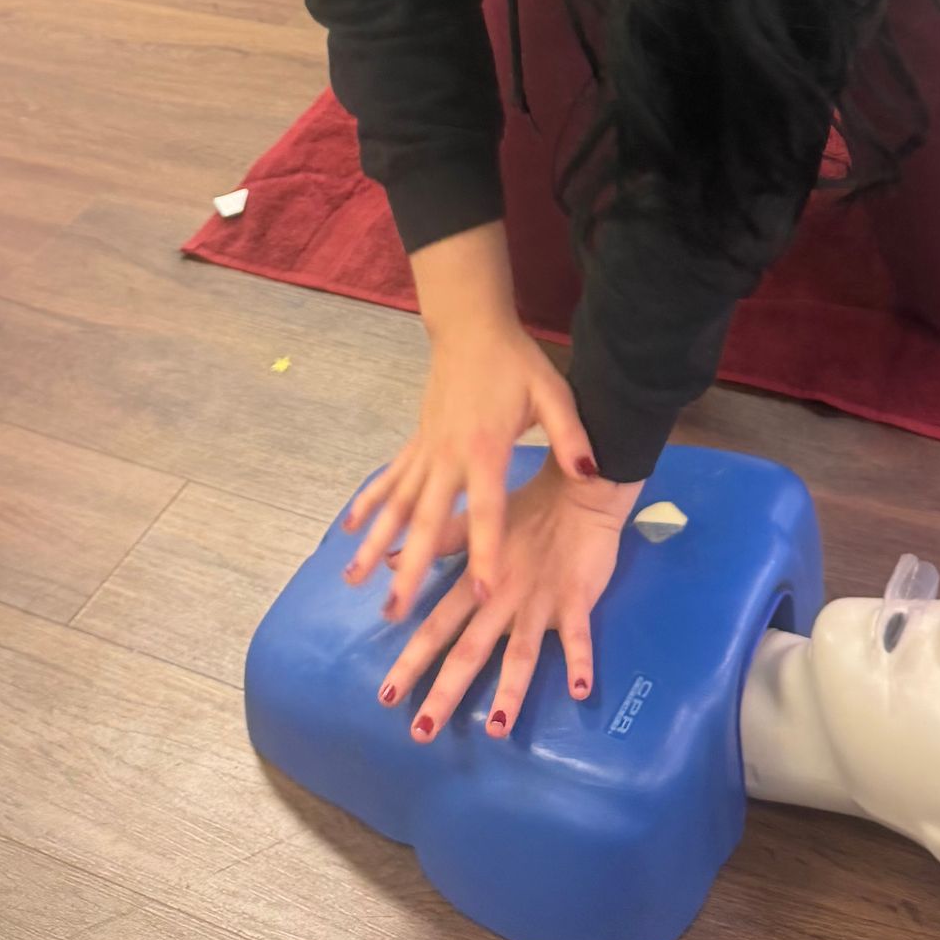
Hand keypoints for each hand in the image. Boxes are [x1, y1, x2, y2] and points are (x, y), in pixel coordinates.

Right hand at [341, 223, 595, 622]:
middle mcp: (448, 456)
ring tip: (354, 581)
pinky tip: (349, 530)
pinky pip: (390, 479)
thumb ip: (570, 435)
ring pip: (398, 506)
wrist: (471, 327)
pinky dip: (369, 503)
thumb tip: (590, 472)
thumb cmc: (516, 363)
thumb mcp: (552, 393)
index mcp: (485, 450)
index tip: (482, 595)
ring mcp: (426, 451)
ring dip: (376, 543)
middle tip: (394, 611)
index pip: (487, 512)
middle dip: (411, 567)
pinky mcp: (415, 443)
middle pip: (428, 521)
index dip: (486, 553)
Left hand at [379, 457, 641, 740]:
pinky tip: (580, 692)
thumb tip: (393, 560)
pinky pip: (580, 635)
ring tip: (495, 729)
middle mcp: (503, 598)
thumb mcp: (478, 520)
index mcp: (478, 582)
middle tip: (422, 734)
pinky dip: (581, 661)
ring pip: (521, 652)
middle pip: (469, 651)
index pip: (437, 627)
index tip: (386, 696)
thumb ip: (441, 544)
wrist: (578, 488)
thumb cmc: (528, 506)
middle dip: (445, 693)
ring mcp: (540, 601)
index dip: (412, 661)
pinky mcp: (577, 598)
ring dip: (509, 691)